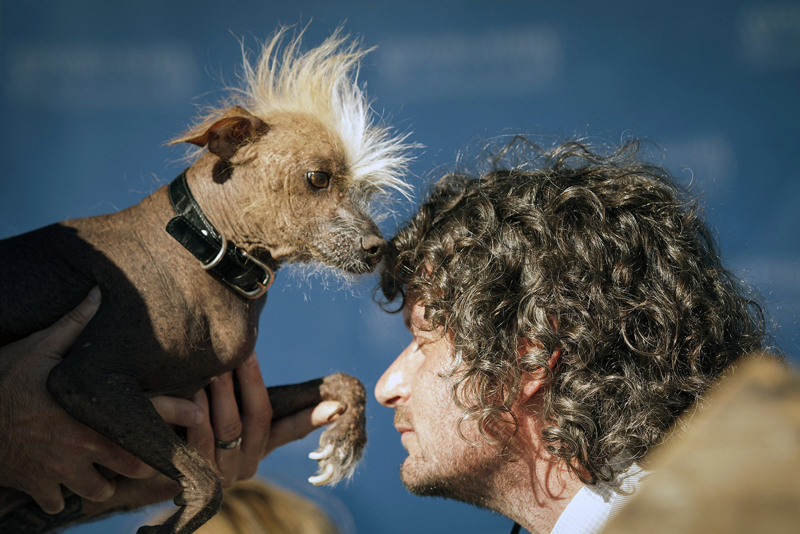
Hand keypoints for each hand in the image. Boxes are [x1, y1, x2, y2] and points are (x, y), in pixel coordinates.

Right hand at [0, 288, 205, 514]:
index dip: (178, 413)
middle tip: (155, 451)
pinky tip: (64, 483)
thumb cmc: (2, 382)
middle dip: (147, 460)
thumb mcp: (36, 349)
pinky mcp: (38, 487)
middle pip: (136, 463)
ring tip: (110, 468)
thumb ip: (73, 326)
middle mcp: (84, 445)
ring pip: (102, 490)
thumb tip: (98, 293)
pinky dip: (64, 496)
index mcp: (92, 411)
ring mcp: (62, 470)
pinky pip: (59, 503)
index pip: (147, 412)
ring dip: (107, 481)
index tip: (200, 414)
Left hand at [187, 351, 343, 486]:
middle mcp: (246, 466)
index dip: (313, 416)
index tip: (339, 407)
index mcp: (260, 449)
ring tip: (214, 364)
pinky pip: (199, 439)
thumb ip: (247, 397)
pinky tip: (191, 389)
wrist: (148, 470)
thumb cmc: (192, 428)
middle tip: (240, 351)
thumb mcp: (225, 414)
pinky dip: (197, 412)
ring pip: (228, 427)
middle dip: (248, 381)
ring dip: (222, 392)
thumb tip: (267, 364)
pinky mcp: (195, 478)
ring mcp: (222, 475)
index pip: (290, 428)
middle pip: (256, 418)